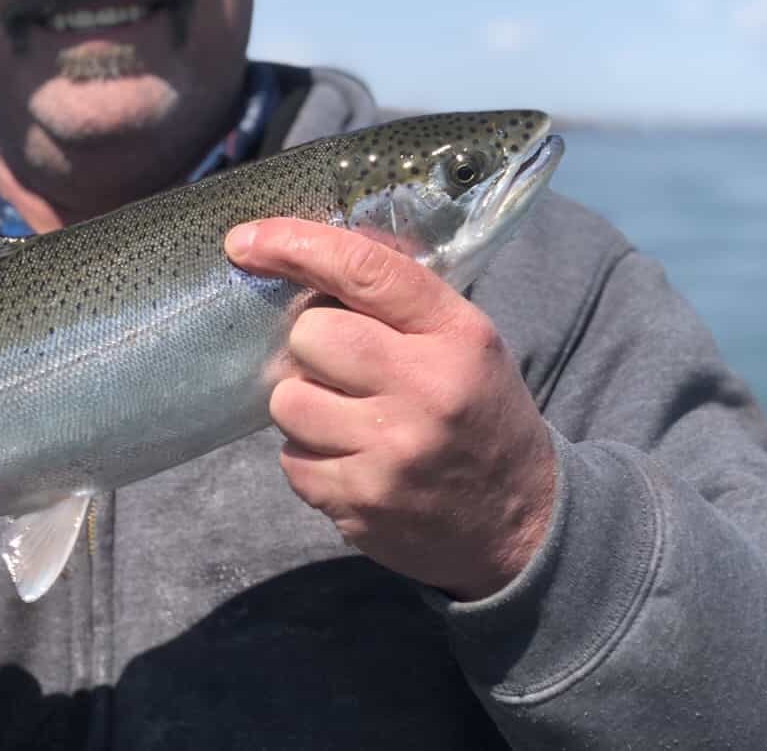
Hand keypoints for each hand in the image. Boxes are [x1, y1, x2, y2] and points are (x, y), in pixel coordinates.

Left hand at [226, 219, 557, 600]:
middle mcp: (427, 391)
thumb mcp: (464, 339)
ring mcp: (391, 453)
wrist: (521, 524)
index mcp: (456, 336)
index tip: (245, 241)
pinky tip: (352, 459)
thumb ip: (395, 294)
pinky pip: (290, 461)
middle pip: (310, 337)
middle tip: (343, 366)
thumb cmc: (477, 411)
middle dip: (311, 346)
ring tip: (348, 416)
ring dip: (304, 404)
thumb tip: (311, 245)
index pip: (364, 271)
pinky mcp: (361, 504)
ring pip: (287, 402)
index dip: (296, 245)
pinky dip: (309, 456)